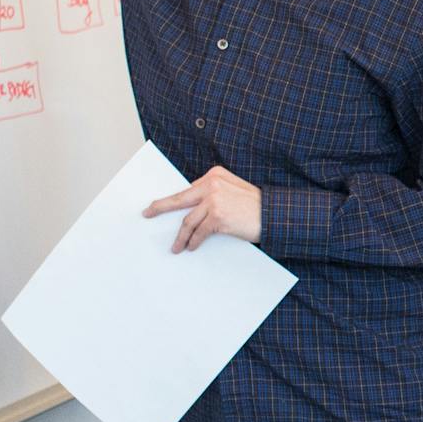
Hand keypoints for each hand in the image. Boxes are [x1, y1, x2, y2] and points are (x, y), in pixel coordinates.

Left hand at [146, 166, 263, 251]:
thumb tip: (193, 208)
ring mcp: (214, 200)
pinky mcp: (217, 217)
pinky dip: (193, 241)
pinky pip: (199, 232)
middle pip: (179, 198)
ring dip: (180, 236)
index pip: (189, 189)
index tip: (160, 205)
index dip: (175, 201)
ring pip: (188, 221)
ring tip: (176, 246)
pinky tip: (191, 246)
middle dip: (161, 207)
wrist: (275, 215)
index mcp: (215, 174)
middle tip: (148, 213)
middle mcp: (212, 184)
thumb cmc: (256, 206)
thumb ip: (214, 194)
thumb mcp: (234, 190)